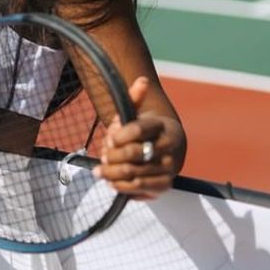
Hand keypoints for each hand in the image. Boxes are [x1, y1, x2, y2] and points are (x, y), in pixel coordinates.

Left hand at [95, 76, 181, 199]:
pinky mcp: (165, 184)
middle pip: (132, 153)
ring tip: (100, 171)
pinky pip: (140, 188)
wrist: (168, 147)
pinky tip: (112, 182)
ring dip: (112, 173)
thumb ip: (133, 98)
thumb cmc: (146, 129)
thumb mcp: (138, 112)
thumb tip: (143, 80)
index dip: (118, 135)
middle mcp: (169, 147)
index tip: (109, 137)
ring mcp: (169, 167)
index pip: (136, 130)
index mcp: (162, 126)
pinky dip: (122, 187)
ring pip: (134, 173)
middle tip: (103, 156)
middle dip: (112, 155)